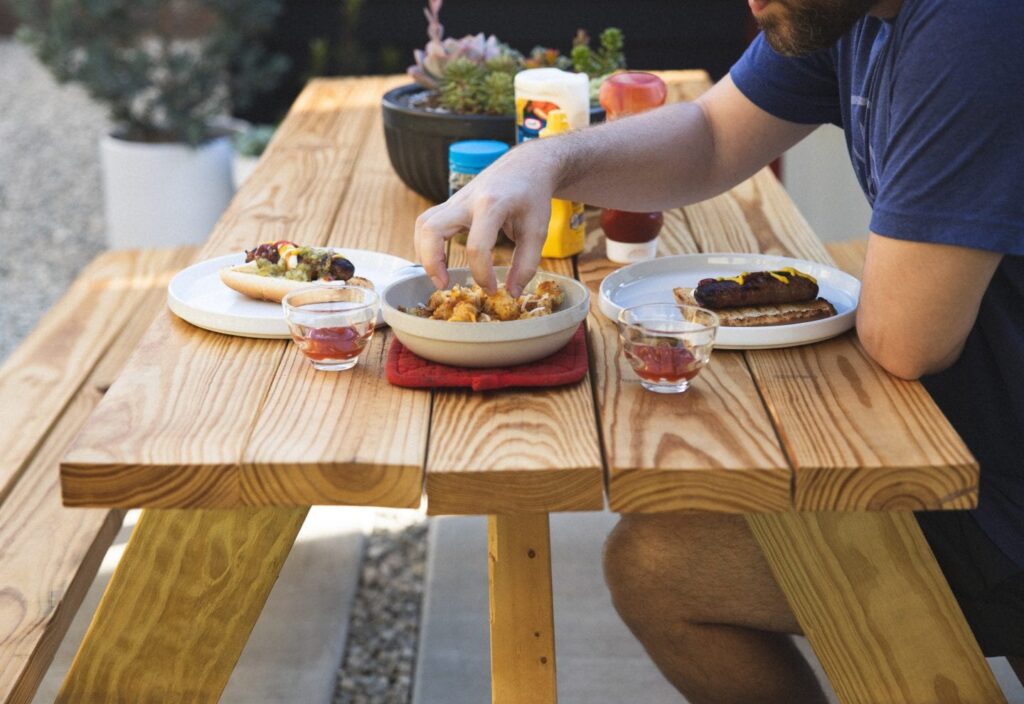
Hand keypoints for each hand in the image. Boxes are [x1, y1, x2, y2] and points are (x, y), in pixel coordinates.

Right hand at [414, 142, 557, 296]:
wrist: (526, 166)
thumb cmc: (533, 197)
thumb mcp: (537, 231)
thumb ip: (526, 264)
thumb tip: (511, 293)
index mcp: (491, 204)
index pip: (477, 246)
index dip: (482, 275)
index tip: (493, 290)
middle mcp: (466, 200)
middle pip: (432, 229)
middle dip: (432, 262)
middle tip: (445, 285)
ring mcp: (455, 200)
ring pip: (423, 225)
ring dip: (424, 253)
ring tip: (439, 276)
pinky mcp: (451, 204)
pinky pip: (427, 223)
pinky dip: (427, 244)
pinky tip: (440, 262)